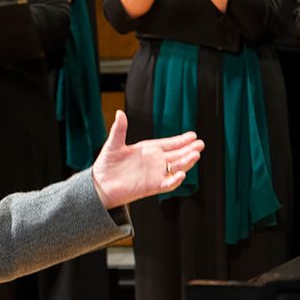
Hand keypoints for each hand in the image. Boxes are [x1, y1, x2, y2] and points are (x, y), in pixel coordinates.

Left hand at [90, 110, 204, 208]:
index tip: (192, 135)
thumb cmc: (106, 165)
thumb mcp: (113, 144)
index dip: (181, 140)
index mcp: (147, 150)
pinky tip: (181, 174)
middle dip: (189, 150)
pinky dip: (175, 180)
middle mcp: (154, 162)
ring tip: (195, 155)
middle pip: (176, 155)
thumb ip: (119, 130)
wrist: (100, 184)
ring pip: (175, 168)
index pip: (168, 144)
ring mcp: (154, 174)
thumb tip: (120, 113)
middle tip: (200, 144)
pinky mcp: (151, 186)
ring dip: (186, 162)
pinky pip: (167, 184)